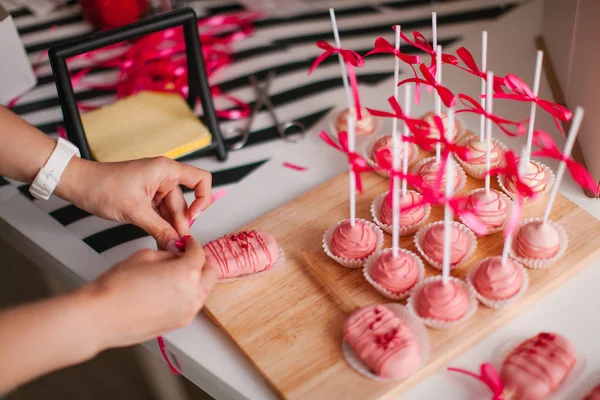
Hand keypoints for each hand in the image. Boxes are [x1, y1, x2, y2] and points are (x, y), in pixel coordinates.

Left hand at [56, 156, 211, 250]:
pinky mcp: (146, 198)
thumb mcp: (134, 211)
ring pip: (172, 212)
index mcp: (165, 170)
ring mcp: (155, 188)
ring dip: (170, 229)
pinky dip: (161, 227)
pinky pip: (161, 214)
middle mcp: (163, 177)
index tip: (194, 216)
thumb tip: (177, 244)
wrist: (77, 185)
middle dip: (180, 223)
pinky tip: (161, 240)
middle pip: (184, 202)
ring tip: (168, 246)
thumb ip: (159, 229)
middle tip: (177, 244)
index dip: (203, 198)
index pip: (201, 179)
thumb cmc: (101, 186)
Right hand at [84, 236, 216, 348]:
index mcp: (187, 275)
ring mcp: (187, 313)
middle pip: (210, 274)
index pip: (199, 254)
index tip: (187, 244)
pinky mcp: (178, 325)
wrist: (101, 317)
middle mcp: (192, 296)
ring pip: (203, 292)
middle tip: (187, 257)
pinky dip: (188, 296)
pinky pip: (191, 306)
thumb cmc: (117, 288)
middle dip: (200, 263)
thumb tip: (176, 255)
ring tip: (178, 274)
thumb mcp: (145, 257)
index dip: (192, 245)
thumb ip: (167, 255)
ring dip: (196, 281)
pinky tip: (171, 290)